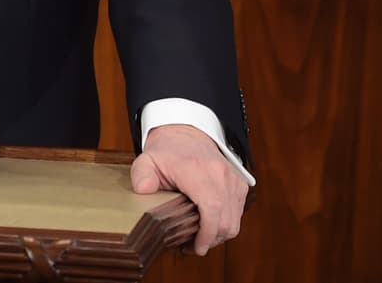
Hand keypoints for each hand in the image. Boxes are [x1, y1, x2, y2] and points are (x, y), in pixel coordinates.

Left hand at [130, 124, 247, 255]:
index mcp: (198, 170)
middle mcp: (220, 174)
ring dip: (219, 234)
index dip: (207, 234)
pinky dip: (226, 223)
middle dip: (210, 240)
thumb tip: (143, 190)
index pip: (212, 208)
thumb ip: (141, 175)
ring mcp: (233, 178)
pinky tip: (209, 224)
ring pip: (234, 220)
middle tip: (192, 247)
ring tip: (200, 238)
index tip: (197, 248)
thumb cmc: (167, 151)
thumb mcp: (147, 160)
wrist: (186, 133)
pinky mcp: (240, 183)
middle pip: (226, 221)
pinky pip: (238, 212)